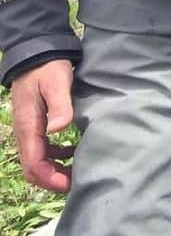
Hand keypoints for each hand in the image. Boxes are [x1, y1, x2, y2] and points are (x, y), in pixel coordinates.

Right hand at [11, 59, 76, 192]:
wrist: (37, 53)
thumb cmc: (48, 68)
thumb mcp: (57, 83)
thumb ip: (60, 106)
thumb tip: (58, 129)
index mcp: (28, 127)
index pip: (33, 165)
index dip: (50, 179)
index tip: (69, 184)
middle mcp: (25, 132)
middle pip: (34, 168)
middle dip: (53, 179)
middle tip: (78, 182)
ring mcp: (29, 129)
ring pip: (38, 160)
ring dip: (55, 169)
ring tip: (78, 170)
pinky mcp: (36, 124)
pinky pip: (42, 148)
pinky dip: (56, 156)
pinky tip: (73, 152)